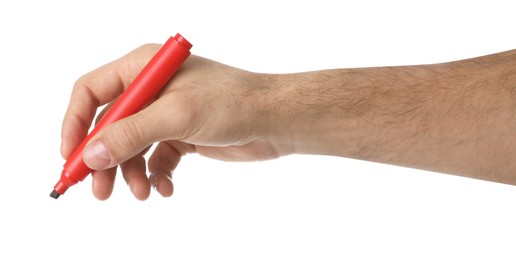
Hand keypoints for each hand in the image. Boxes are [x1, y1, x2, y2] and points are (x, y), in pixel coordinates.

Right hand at [61, 44, 287, 199]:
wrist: (275, 119)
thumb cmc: (232, 102)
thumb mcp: (175, 116)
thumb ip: (130, 135)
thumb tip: (91, 155)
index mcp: (143, 68)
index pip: (92, 92)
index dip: (76, 124)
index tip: (70, 157)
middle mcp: (151, 89)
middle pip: (110, 125)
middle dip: (104, 159)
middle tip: (98, 191)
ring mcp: (167, 113)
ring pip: (132, 146)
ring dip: (131, 173)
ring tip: (141, 193)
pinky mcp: (182, 134)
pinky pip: (157, 158)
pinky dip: (157, 175)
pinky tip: (165, 188)